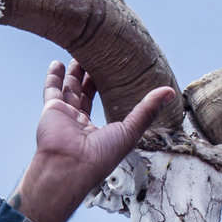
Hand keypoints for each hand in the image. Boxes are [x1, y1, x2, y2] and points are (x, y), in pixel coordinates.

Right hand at [9, 60, 175, 221]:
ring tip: (80, 54)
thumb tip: (170, 92)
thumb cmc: (100, 157)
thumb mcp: (130, 131)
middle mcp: (82, 123)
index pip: (107, 104)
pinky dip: (53, 77)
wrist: (69, 166)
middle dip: (91, 75)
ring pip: (70, 88)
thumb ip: (147, 110)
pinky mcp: (52, 110)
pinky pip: (52, 90)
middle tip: (98, 57)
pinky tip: (57, 63)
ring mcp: (66, 116)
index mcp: (101, 131)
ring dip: (74, 73)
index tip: (118, 70)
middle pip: (87, 93)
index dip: (112, 87)